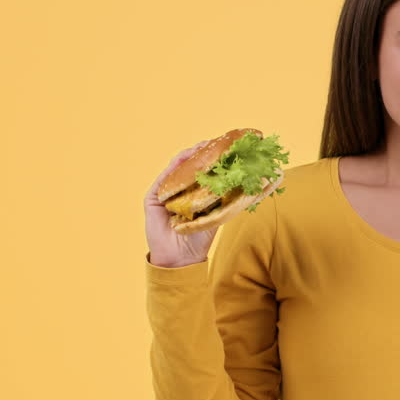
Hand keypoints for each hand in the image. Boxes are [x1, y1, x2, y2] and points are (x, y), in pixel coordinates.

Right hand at [144, 142, 218, 267]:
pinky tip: (186, 157)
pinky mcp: (154, 197)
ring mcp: (166, 192)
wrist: (181, 257)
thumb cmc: (199, 239)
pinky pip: (165, 177)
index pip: (203, 171)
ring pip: (177, 168)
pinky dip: (175, 166)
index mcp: (193, 194)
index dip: (213, 159)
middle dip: (202, 152)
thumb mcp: (216, 215)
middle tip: (216, 141)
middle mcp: (179, 191)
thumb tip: (245, 183)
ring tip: (203, 145)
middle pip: (190, 166)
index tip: (228, 147)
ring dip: (190, 155)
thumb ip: (224, 199)